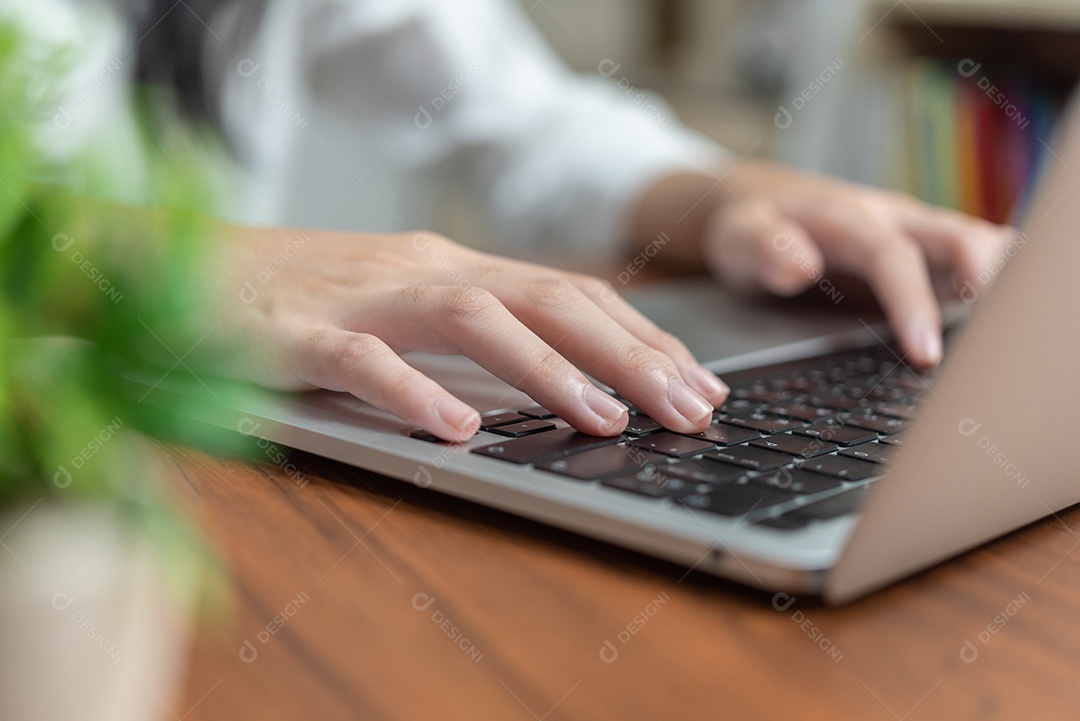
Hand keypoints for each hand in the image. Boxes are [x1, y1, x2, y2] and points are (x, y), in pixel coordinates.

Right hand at [219, 227, 727, 440]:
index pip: (568, 294)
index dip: (640, 337)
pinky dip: (413, 392)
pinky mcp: (294, 333)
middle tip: (689, 408)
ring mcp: (360, 296)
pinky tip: (456, 430)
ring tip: (603, 418)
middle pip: (544, 299)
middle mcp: (420, 269)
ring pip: (470, 317)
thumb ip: (469, 334)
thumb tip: (559, 379)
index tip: (697, 384)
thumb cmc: (295, 296)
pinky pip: (362, 361)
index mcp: (450, 265)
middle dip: (628, 354)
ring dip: (546, 369)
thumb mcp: (399, 304)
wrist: (167, 261)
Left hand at [702, 161, 1013, 365]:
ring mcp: (915, 233)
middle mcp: (893, 219)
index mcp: (849, 217)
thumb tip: (798, 268)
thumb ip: (765, 250)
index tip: (926, 354)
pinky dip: (996, 283)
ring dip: (1000, 279)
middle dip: (984, 282)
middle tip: (995, 339)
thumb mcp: (741, 237)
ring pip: (975, 243)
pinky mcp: (925, 253)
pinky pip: (973, 259)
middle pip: (956, 238)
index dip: (912, 303)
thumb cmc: (753, 226)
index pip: (891, 256)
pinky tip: (1006, 318)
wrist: (763, 205)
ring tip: (1009, 332)